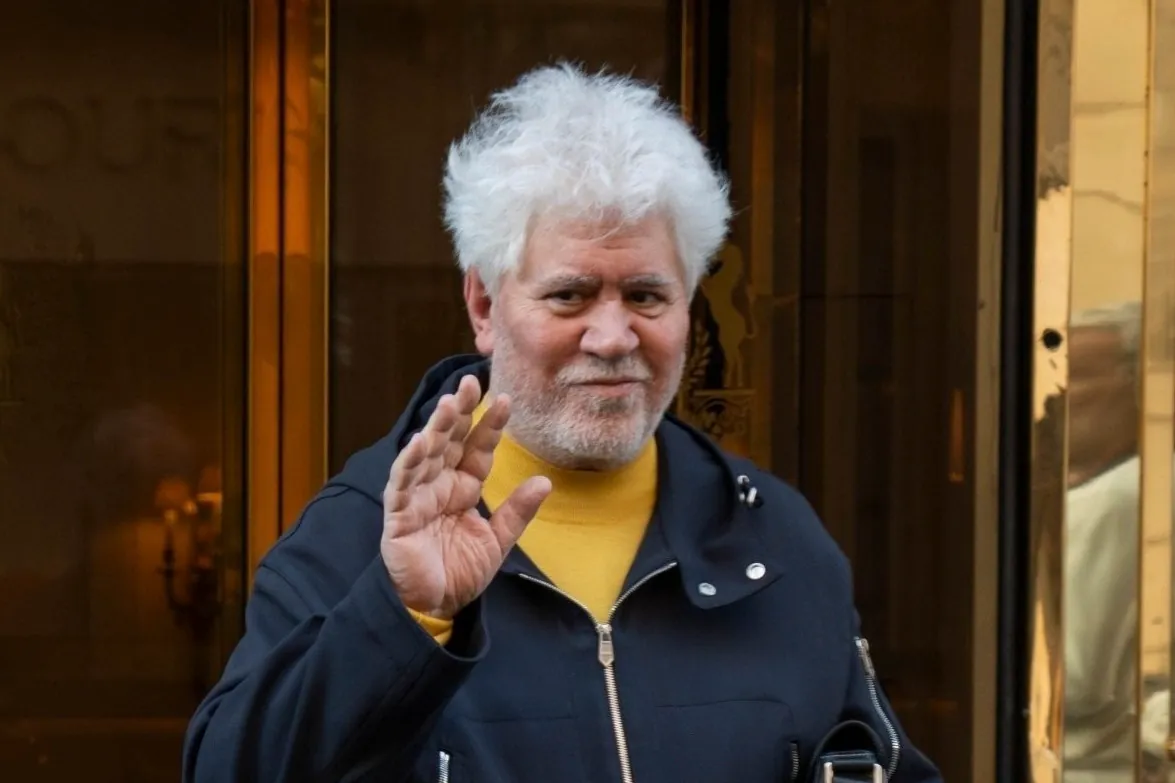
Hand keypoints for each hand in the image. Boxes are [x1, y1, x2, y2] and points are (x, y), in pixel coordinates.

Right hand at [381, 374, 551, 618]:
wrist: (435, 608)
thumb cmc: (460, 572)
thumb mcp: (498, 541)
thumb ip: (518, 511)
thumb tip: (545, 481)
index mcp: (463, 487)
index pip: (478, 449)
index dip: (490, 426)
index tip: (507, 400)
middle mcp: (439, 485)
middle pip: (450, 441)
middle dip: (459, 412)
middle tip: (470, 383)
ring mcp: (417, 497)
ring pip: (426, 454)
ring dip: (436, 429)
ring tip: (449, 404)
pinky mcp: (398, 516)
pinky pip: (402, 485)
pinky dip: (409, 464)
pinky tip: (419, 443)